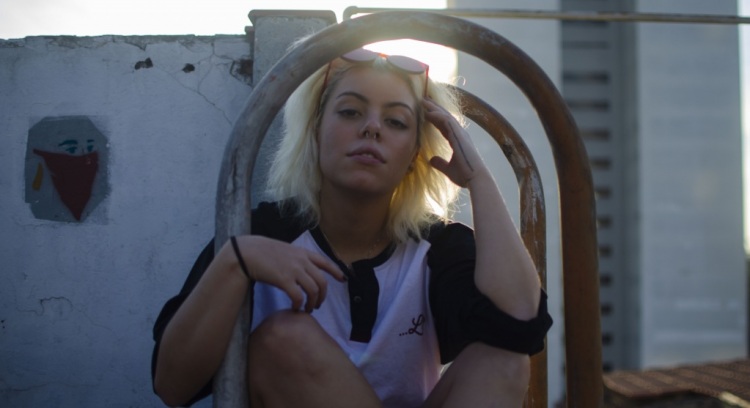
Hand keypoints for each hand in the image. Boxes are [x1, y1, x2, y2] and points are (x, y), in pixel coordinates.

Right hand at [229, 235, 345, 312]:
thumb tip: (303, 270)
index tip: (343, 280)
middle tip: (318, 305)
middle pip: (322, 281)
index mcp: (303, 253)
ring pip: (313, 291)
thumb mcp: (285, 250)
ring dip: (312, 303)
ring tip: (308, 309)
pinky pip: (299, 296)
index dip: (336, 271)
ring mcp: (294, 270)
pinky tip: (296, 308)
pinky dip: (300, 305)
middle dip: (323, 296)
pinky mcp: (284, 280)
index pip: (326, 262)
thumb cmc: (262, 252)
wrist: (247, 252)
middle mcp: (302, 261)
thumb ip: (296, 259)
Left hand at [423, 98, 485, 187]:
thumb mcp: (448, 169)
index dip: (436, 118)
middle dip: (435, 108)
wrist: (475, 179)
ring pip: (446, 116)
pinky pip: (446, 121)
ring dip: (434, 108)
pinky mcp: (459, 135)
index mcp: (459, 141)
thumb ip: (440, 163)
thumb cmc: (465, 175)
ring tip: (423, 101)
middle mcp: (461, 134)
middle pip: (446, 117)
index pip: (445, 126)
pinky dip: (437, 115)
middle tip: (423, 100)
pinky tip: (428, 113)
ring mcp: (461, 133)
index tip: (425, 113)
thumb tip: (431, 160)